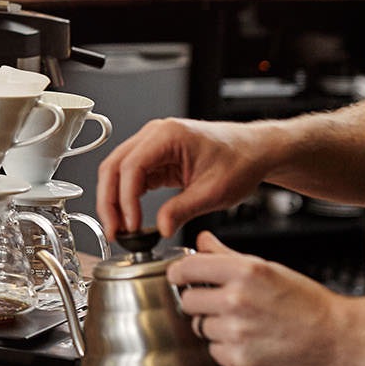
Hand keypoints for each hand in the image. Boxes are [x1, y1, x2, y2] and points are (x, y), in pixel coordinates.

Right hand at [96, 117, 274, 237]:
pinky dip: (126, 197)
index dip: (125, 198)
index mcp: (168, 135)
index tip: (131, 224)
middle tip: (114, 230)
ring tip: (119, 228)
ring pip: (117, 171)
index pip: (132, 166)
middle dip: (109, 200)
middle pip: (115, 166)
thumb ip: (182, 210)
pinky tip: (129, 217)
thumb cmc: (240, 160)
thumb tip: (160, 228)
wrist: (254, 151)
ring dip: (113, 200)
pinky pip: (131, 177)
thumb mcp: (214, 191)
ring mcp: (152, 145)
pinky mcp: (155, 158)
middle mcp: (154, 135)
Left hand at [171, 232, 351, 365]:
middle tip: (221, 304)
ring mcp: (237, 333)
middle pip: (187, 300)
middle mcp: (237, 301)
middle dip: (199, 302)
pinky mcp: (240, 361)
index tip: (180, 277)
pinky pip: (215, 351)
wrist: (340, 340)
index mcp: (244, 272)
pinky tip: (251, 342)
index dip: (179, 273)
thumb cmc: (308, 303)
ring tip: (245, 325)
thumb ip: (227, 254)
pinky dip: (227, 349)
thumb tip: (202, 240)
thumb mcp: (268, 269)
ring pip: (201, 328)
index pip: (186, 268)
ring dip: (215, 327)